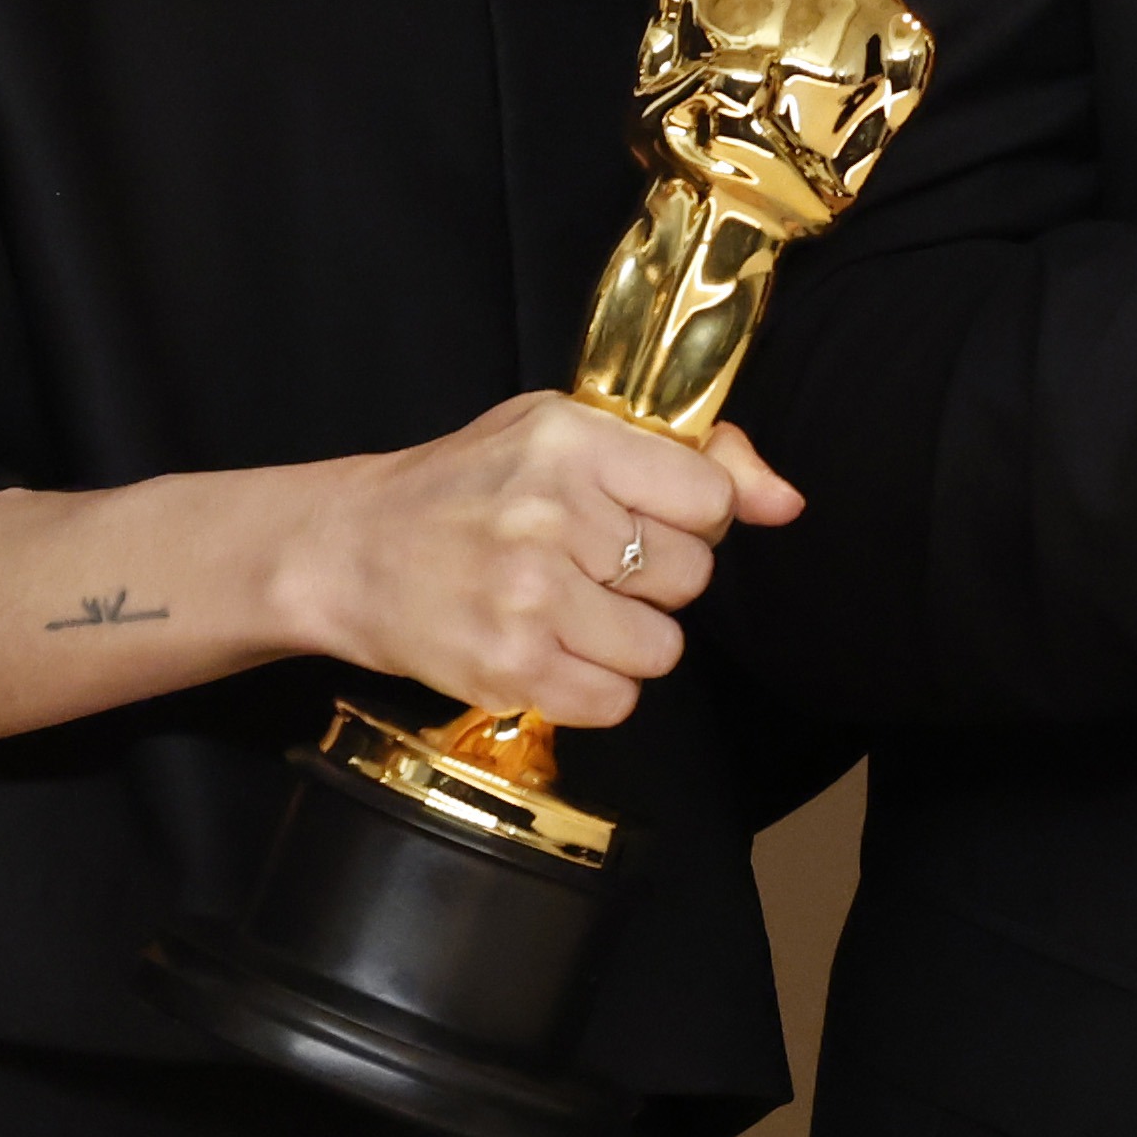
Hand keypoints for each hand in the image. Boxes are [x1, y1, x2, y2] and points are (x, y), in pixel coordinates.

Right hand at [277, 386, 789, 747]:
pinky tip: (548, 651)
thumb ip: (688, 459)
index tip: (640, 518)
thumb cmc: (465, 487)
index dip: (689, 519)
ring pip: (662, 648)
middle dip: (653, 581)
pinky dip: (593, 689)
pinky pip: (617, 702)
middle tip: (589, 567)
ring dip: (626, 642)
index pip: (709, 500)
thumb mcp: (564, 434)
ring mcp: (530, 596)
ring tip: (568, 612)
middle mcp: (552, 513)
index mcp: (571, 439)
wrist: (347, 552)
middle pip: (690, 577)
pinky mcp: (511, 669)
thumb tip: (788, 502)